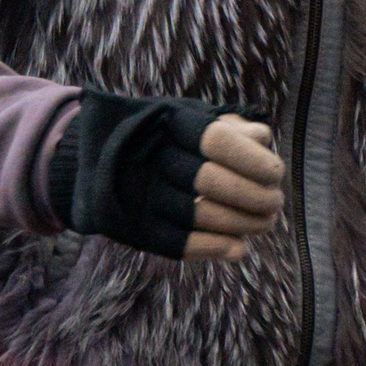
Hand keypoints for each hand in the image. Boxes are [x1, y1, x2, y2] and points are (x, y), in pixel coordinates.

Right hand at [53, 92, 285, 261]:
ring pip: (200, 214)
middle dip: (253, 196)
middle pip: (212, 181)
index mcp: (166, 121)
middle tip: (275, 203)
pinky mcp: (133, 224)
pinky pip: (178, 242)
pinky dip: (214, 247)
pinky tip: (238, 249)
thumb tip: (263, 138)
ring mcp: (139, 192)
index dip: (252, 160)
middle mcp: (149, 155)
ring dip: (241, 225)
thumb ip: (226, 126)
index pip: (217, 141)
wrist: (90, 157)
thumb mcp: (185, 116)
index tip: (276, 173)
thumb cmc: (154, 134)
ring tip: (264, 224)